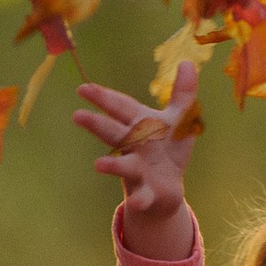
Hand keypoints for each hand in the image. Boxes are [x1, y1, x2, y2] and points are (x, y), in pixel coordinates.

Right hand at [74, 63, 199, 259]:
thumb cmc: (168, 151)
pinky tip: (136, 203)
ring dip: (112, 165)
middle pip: (115, 134)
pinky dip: (139, 200)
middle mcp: (134, 147)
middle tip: (77, 115)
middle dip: (97, 125)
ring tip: (98, 164)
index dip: (103, 98)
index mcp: (141, 126)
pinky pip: (142, 196)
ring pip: (123, 166)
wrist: (166, 192)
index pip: (121, 108)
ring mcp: (138, 171)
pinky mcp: (147, 193)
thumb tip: (188, 62)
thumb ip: (183, 94)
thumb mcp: (180, 120)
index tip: (82, 89)